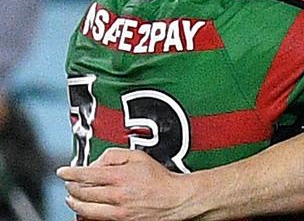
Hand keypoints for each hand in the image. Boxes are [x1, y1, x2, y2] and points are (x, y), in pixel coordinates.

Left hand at [58, 149, 198, 220]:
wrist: (174, 199)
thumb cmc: (159, 178)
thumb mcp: (138, 156)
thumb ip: (114, 155)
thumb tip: (96, 162)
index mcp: (120, 176)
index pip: (86, 174)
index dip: (70, 173)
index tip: (63, 172)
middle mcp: (116, 195)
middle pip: (82, 192)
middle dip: (71, 186)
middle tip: (69, 182)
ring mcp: (117, 211)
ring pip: (84, 208)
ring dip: (74, 201)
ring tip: (71, 196)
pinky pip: (95, 217)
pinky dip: (85, 211)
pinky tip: (85, 206)